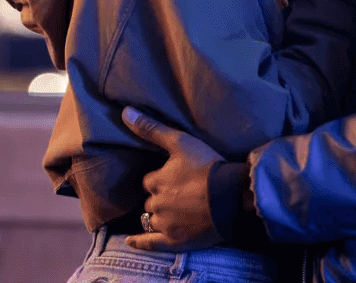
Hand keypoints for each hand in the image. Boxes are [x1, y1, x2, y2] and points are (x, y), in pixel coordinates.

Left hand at [121, 106, 225, 251]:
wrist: (231, 197)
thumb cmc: (207, 167)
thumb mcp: (180, 142)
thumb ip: (152, 129)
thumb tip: (125, 112)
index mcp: (156, 181)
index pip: (149, 180)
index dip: (159, 178)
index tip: (171, 177)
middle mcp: (156, 203)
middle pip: (151, 201)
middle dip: (159, 197)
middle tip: (176, 194)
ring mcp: (164, 224)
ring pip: (151, 219)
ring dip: (157, 215)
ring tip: (170, 213)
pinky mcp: (174, 240)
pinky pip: (150, 243)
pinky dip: (139, 243)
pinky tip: (131, 242)